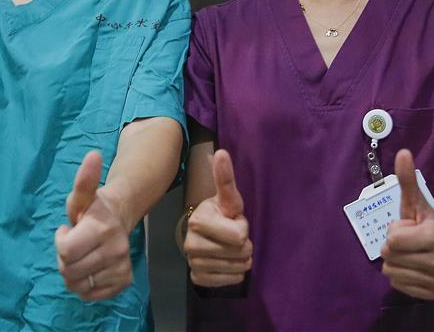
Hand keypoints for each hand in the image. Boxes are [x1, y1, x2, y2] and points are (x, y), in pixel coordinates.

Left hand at [55, 151, 132, 301]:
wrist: (119, 219)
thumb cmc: (93, 209)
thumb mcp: (82, 195)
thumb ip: (84, 179)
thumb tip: (93, 154)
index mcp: (102, 228)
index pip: (65, 251)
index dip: (61, 242)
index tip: (68, 230)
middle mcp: (115, 250)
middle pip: (69, 270)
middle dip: (65, 258)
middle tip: (75, 244)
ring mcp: (120, 267)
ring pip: (78, 285)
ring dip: (72, 273)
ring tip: (82, 256)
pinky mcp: (123, 282)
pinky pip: (90, 295)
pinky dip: (85, 285)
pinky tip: (90, 268)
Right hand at [184, 149, 251, 286]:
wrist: (205, 232)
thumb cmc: (221, 212)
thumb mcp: (227, 197)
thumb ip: (225, 177)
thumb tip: (221, 152)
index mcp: (198, 221)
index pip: (240, 235)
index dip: (242, 226)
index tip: (232, 219)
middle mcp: (191, 244)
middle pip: (241, 252)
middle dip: (243, 243)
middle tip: (231, 233)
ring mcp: (193, 263)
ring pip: (238, 268)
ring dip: (241, 258)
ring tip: (230, 246)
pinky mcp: (197, 278)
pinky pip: (230, 281)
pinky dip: (234, 273)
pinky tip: (227, 261)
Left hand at [381, 149, 433, 299]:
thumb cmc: (428, 223)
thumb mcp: (416, 202)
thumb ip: (407, 179)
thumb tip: (403, 152)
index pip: (391, 240)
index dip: (395, 231)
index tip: (410, 228)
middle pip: (389, 258)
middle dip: (393, 247)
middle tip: (410, 241)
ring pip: (391, 273)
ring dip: (396, 262)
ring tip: (411, 253)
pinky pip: (399, 287)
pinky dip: (402, 278)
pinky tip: (414, 267)